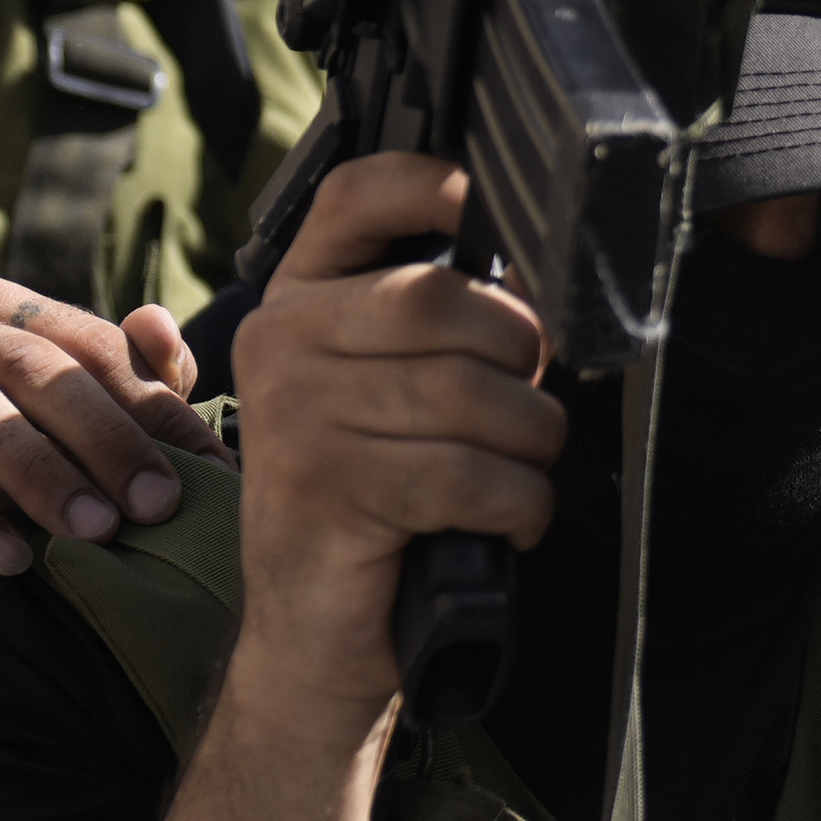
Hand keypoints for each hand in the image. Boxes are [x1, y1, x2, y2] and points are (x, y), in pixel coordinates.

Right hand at [0, 281, 224, 668]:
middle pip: (24, 364)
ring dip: (33, 472)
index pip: (81, 341)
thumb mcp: (59, 452)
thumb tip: (166, 326)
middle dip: (102, 438)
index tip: (210, 470)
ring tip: (92, 533)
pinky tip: (5, 558)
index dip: (151, 405)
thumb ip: (117, 392)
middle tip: (157, 506)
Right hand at [223, 156, 562, 718]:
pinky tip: (501, 524)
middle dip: (523, 362)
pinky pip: (474, 475)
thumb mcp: (394, 396)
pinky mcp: (328, 491)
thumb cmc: (379, 504)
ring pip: (474, 395)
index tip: (493, 206)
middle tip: (522, 417)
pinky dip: (518, 506)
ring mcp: (296, 417)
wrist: (315, 637)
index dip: (434, 184)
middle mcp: (282, 343)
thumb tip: (539, 281)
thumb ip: (435, 327)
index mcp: (299, 303)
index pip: (358, 199)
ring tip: (511, 477)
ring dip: (529, 448)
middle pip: (447, 301)